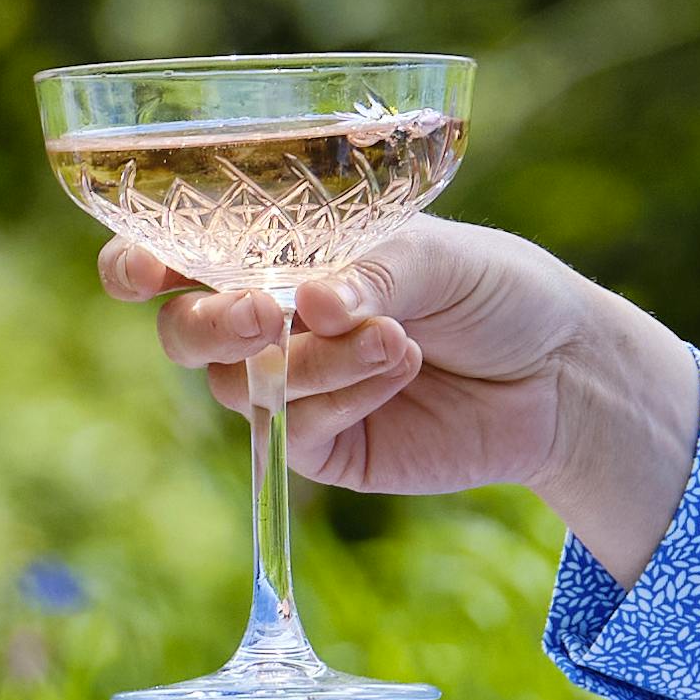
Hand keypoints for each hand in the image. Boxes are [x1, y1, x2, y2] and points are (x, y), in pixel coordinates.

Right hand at [92, 213, 699, 576]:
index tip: (139, 272)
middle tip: (267, 313)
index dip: (140, 264)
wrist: (560, 374)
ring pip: (239, 384)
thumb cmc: (495, 288)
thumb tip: (310, 302)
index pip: (179, 258)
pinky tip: (400, 369)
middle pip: (183, 331)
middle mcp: (270, 321)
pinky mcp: (325, 447)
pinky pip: (296, 430)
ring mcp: (291, 389)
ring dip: (312, 359)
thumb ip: (369, 267)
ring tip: (396, 337)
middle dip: (211, 321)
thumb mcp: (437, 252)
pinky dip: (343, 396)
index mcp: (280, 255)